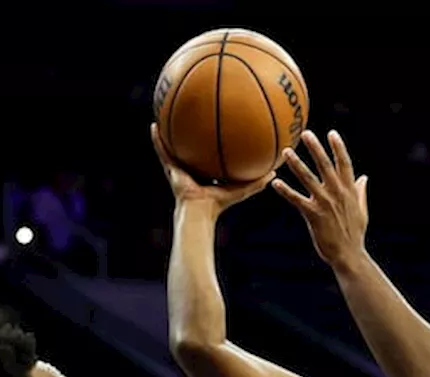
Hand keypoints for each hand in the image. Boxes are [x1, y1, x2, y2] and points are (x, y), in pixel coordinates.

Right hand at [151, 124, 274, 215]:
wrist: (200, 211)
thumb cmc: (219, 204)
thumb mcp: (241, 189)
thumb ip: (257, 181)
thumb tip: (276, 172)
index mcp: (206, 173)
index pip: (208, 155)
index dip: (211, 143)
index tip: (215, 128)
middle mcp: (191, 168)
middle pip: (191, 146)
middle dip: (190, 133)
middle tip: (192, 114)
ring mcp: (179, 168)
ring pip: (173, 146)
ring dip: (169, 131)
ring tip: (166, 113)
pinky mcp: (170, 168)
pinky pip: (162, 151)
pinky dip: (157, 140)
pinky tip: (154, 124)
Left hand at [272, 130, 368, 267]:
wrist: (348, 255)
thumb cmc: (354, 234)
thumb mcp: (361, 210)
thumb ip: (360, 192)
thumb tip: (364, 177)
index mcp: (349, 190)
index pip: (344, 163)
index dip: (338, 147)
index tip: (332, 133)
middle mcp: (337, 193)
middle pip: (325, 165)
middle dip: (315, 148)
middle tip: (306, 133)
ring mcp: (325, 203)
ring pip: (308, 179)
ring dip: (296, 164)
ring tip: (286, 152)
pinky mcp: (313, 215)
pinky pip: (296, 200)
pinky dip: (286, 191)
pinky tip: (275, 183)